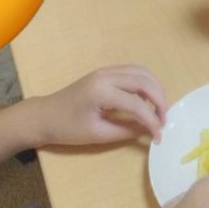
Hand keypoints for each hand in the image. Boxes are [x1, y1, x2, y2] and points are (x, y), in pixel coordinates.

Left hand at [34, 65, 166, 145]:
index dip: (152, 121)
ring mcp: (105, 70)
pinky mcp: (105, 72)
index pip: (137, 104)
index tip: (159, 136)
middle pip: (144, 81)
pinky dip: (145, 83)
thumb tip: (150, 129)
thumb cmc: (67, 128)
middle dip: (159, 100)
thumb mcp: (98, 134)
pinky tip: (147, 99)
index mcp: (101, 91)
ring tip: (158, 109)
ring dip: (155, 88)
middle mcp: (106, 75)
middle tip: (164, 120)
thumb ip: (127, 130)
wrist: (44, 116)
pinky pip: (132, 71)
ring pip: (141, 71)